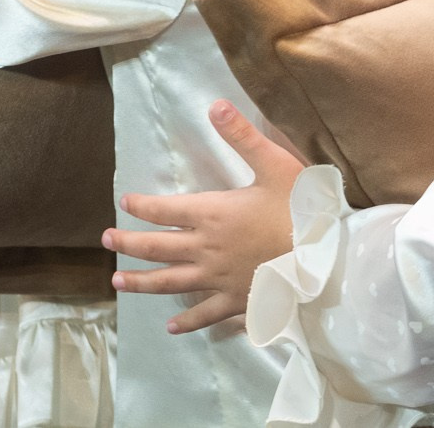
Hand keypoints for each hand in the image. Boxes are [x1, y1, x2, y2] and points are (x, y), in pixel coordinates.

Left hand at [104, 100, 306, 333]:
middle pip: (158, 248)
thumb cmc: (302, 207)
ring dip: (142, 282)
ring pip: (171, 282)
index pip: (164, 210)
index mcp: (213, 214)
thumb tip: (215, 104)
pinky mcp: (237, 302)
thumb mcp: (274, 163)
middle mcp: (207, 249)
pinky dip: (188, 322)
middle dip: (128, 244)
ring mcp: (220, 279)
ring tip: (117, 282)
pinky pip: (206, 314)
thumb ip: (242, 135)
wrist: (328, 257)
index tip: (124, 203)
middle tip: (105, 241)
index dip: (142, 206)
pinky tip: (173, 329)